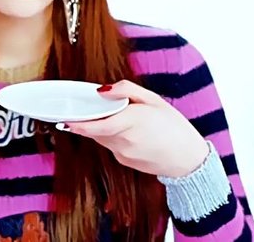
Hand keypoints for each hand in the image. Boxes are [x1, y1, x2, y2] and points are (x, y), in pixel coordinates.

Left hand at [60, 80, 208, 177]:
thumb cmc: (174, 126)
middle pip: (96, 129)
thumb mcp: (153, 99)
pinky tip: (128, 132)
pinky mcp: (124, 162)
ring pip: (101, 137)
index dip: (78, 124)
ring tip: (119, 118)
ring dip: (101, 127)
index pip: (97, 125)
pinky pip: (110, 146)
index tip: (64, 119)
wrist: (189, 160)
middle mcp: (124, 140)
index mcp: (131, 121)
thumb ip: (126, 90)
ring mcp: (123, 154)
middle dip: (90, 119)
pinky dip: (111, 136)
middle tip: (90, 109)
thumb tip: (102, 90)